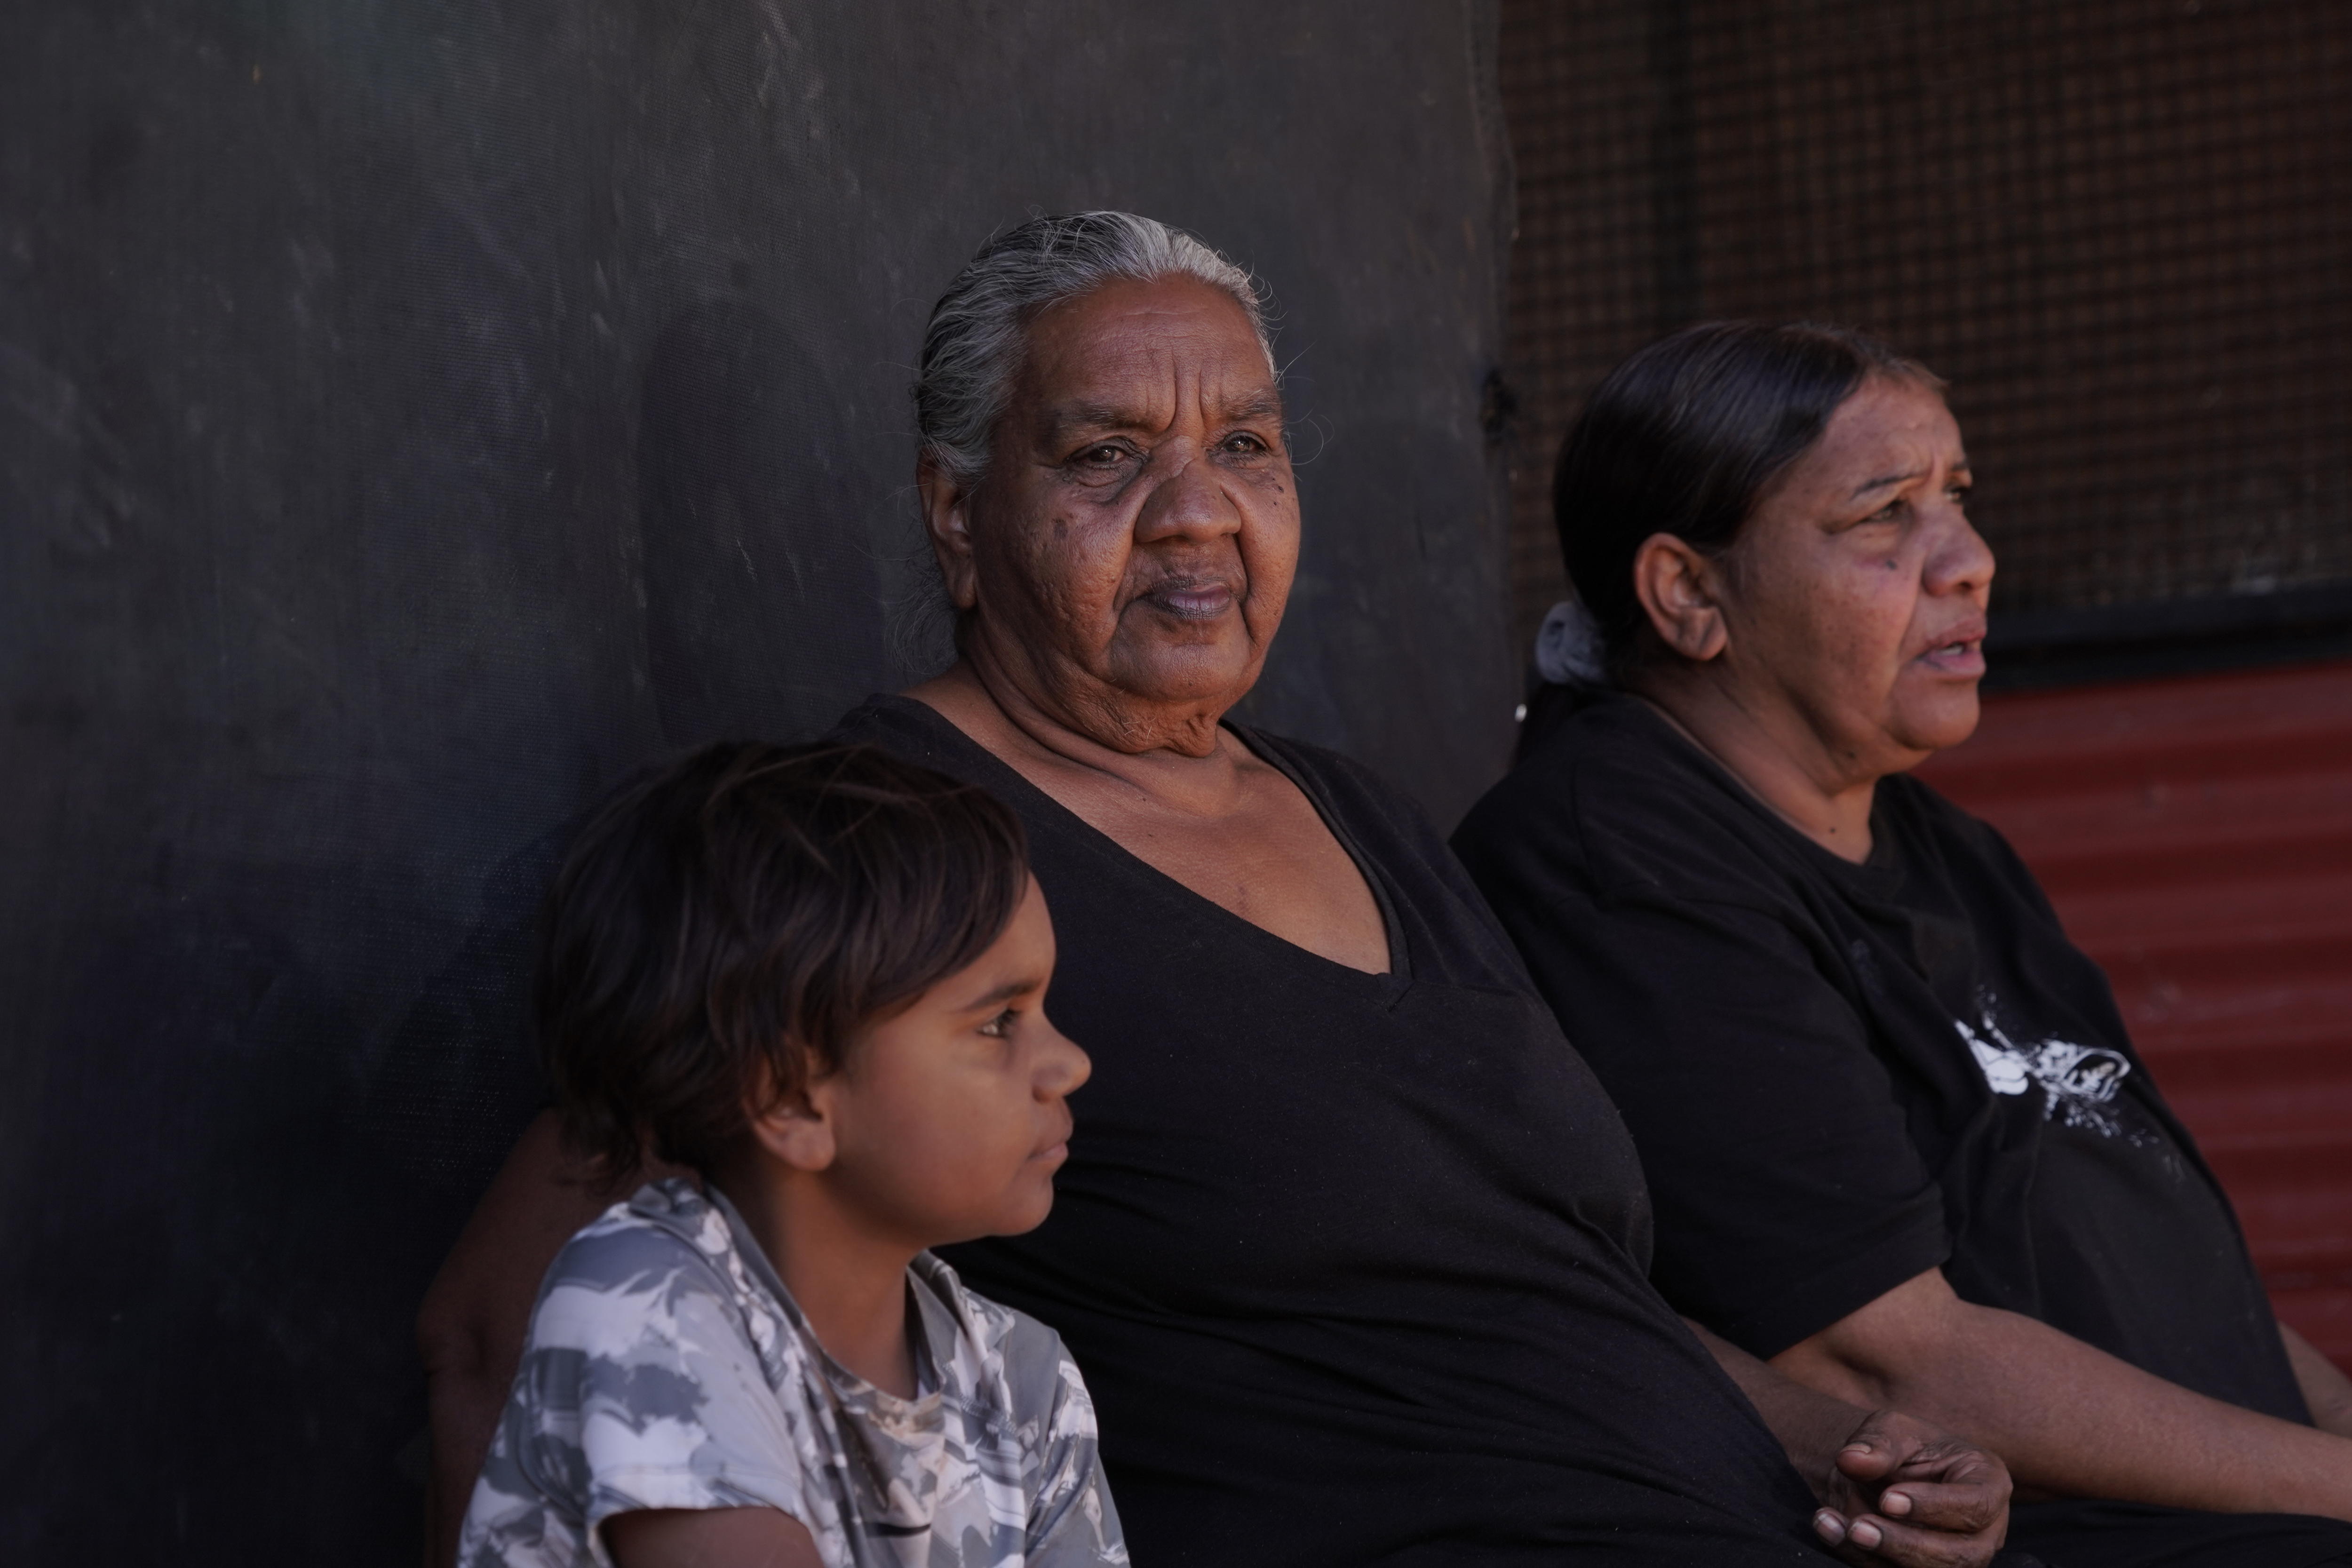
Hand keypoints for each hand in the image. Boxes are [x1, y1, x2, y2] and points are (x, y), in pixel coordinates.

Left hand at [1809, 1407, 2010, 1567]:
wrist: (1880, 1471)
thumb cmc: (1899, 1446)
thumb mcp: (1889, 1429)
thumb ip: (1876, 1444)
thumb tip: (1851, 1460)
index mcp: (1988, 1484)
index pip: (1976, 1505)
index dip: (1933, 1507)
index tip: (1887, 1499)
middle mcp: (1984, 1530)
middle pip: (1960, 1555)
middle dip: (1906, 1545)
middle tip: (1859, 1527)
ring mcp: (1959, 1558)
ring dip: (1879, 1557)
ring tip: (1837, 1526)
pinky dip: (1859, 1557)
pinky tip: (1829, 1529)